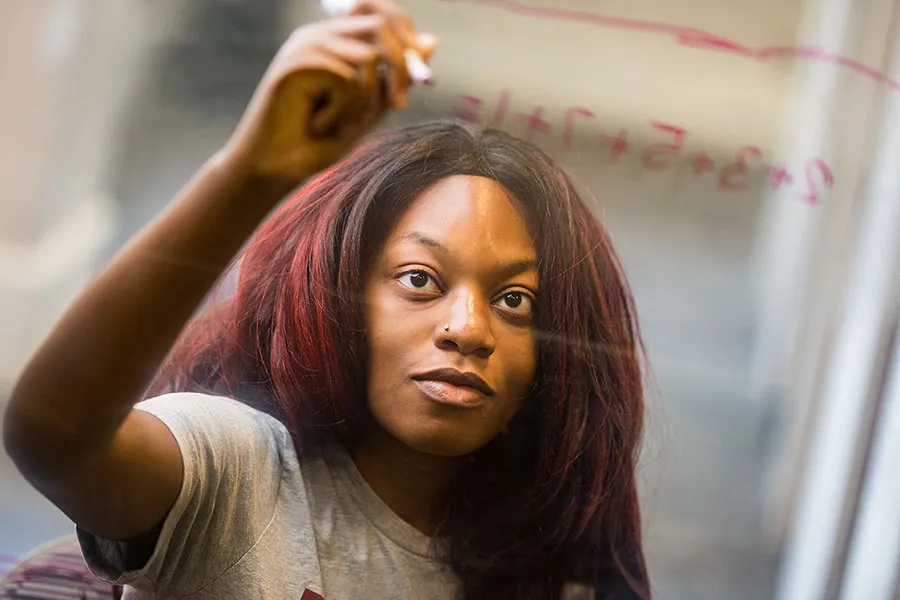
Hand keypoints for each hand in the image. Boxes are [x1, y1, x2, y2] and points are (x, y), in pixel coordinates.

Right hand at [222, 0, 436, 183]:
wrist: (275, 169)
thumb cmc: (318, 142)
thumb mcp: (369, 109)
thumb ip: (395, 77)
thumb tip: (432, 42)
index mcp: (334, 38)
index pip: (378, 9)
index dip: (406, 34)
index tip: (421, 75)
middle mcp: (319, 35)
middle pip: (380, 24)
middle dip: (403, 66)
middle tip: (399, 105)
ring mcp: (306, 46)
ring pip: (369, 57)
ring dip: (368, 100)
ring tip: (344, 124)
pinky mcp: (297, 64)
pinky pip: (347, 79)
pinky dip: (346, 111)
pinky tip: (321, 126)